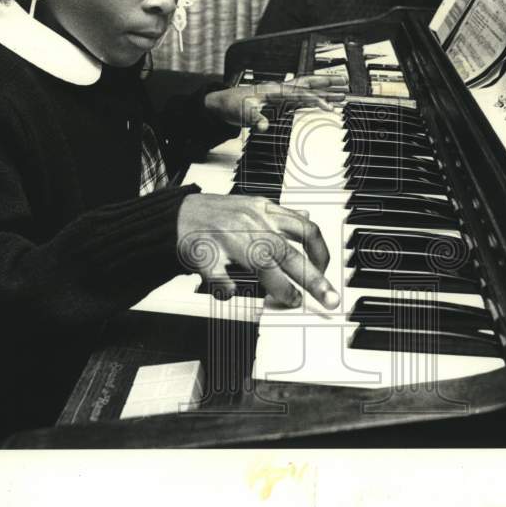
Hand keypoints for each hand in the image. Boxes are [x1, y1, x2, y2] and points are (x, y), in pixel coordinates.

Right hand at [177, 194, 339, 309]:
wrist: (177, 214)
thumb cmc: (217, 215)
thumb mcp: (253, 206)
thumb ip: (279, 215)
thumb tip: (306, 216)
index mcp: (264, 212)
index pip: (304, 230)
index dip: (321, 253)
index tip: (326, 272)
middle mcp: (250, 223)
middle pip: (288, 252)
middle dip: (313, 278)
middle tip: (328, 299)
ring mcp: (228, 238)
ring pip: (261, 262)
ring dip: (280, 286)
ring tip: (290, 300)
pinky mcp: (205, 253)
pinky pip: (219, 275)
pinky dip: (227, 288)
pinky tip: (232, 293)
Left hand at [204, 75, 346, 131]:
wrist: (224, 104)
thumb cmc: (233, 105)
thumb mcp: (243, 112)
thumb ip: (255, 118)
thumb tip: (264, 126)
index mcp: (275, 90)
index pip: (300, 94)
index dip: (316, 100)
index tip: (329, 107)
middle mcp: (281, 90)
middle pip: (309, 83)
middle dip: (327, 83)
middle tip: (345, 81)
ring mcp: (282, 96)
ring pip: (308, 91)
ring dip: (325, 92)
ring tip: (343, 94)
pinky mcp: (280, 103)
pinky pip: (302, 101)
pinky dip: (315, 102)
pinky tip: (325, 104)